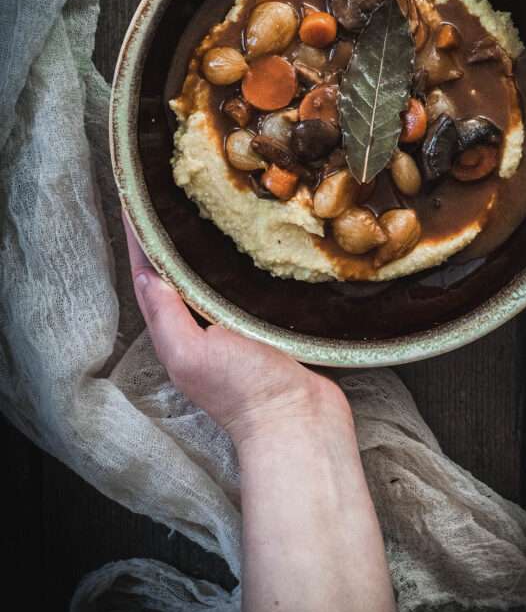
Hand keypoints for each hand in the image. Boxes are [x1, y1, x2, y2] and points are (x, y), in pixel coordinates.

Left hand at [123, 216, 350, 447]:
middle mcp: (203, 326)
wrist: (302, 423)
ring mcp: (238, 326)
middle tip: (176, 189)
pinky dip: (246, 260)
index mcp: (178, 332)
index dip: (141, 237)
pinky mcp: (271, 324)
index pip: (151, 275)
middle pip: (182, 270)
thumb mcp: (192, 352)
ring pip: (216, 274)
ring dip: (210, 242)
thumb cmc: (245, 390)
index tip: (136, 196)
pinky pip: (251, 284)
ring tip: (213, 203)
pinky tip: (256, 238)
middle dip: (174, 233)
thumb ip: (166, 315)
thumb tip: (144, 273)